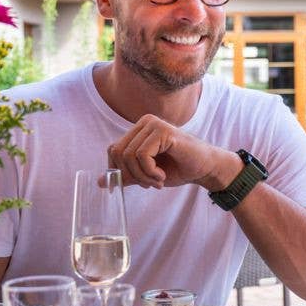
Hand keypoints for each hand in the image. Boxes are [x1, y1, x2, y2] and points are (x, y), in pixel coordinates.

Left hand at [109, 114, 239, 190]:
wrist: (205, 169)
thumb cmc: (178, 169)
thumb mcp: (146, 175)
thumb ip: (126, 175)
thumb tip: (100, 182)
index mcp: (138, 129)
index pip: (113, 150)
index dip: (120, 170)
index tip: (139, 182)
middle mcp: (144, 122)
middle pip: (119, 152)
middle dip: (132, 175)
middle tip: (150, 183)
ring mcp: (154, 124)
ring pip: (129, 155)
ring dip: (143, 176)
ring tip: (158, 180)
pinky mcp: (163, 131)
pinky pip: (142, 155)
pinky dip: (150, 172)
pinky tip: (162, 176)